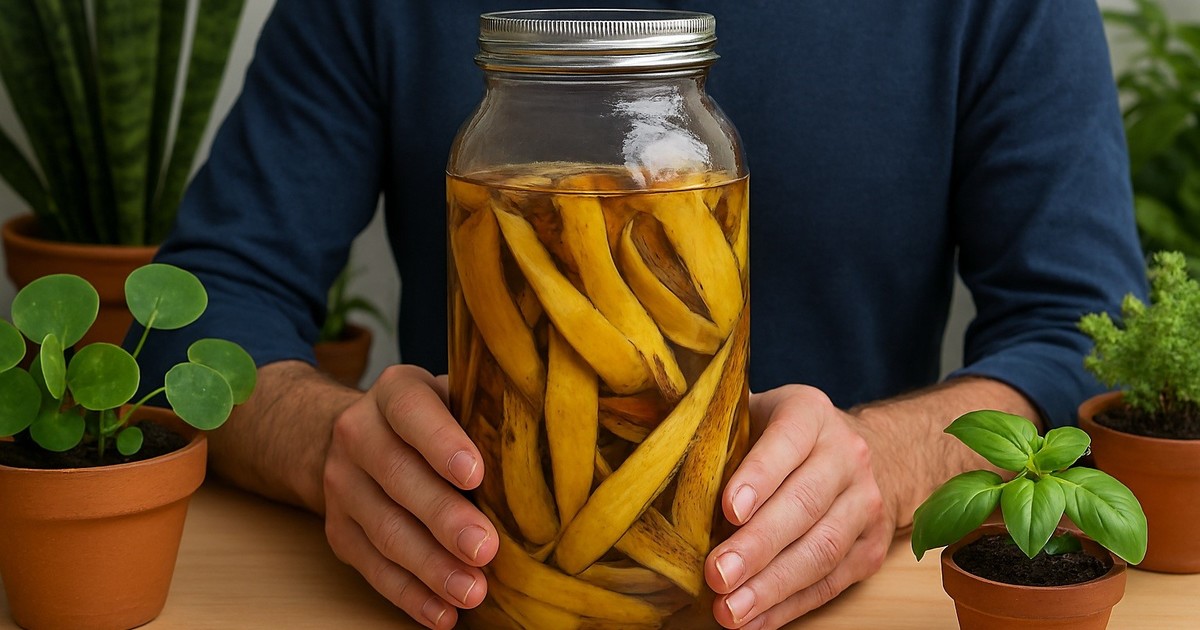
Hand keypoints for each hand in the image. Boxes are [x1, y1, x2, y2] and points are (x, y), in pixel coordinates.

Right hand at [322, 365, 497, 628]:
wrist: (360, 438)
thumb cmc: (434, 420)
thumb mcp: (456, 398)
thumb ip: (486, 415)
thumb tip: (549, 453)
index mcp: (395, 392)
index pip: (411, 411)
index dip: (441, 442)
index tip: (475, 474)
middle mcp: (359, 433)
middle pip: (398, 477)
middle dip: (444, 518)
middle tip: (485, 549)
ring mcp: (343, 484)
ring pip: (385, 530)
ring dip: (430, 567)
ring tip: (471, 591)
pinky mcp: (339, 530)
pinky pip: (372, 568)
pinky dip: (410, 595)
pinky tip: (443, 613)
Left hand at [705, 385, 893, 628]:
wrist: (863, 452)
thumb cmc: (779, 437)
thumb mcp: (754, 414)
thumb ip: (715, 429)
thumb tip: (656, 455)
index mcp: (810, 414)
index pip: (786, 441)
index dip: (758, 476)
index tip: (728, 510)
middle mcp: (846, 454)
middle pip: (804, 504)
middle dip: (757, 545)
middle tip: (717, 575)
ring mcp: (865, 501)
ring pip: (821, 549)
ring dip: (772, 586)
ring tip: (730, 610)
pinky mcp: (871, 546)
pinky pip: (832, 582)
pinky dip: (790, 606)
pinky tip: (755, 620)